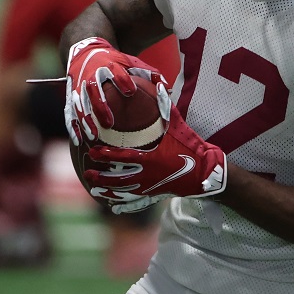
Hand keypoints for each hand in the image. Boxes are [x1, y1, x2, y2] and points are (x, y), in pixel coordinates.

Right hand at [64, 37, 165, 145]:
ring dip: (85, 120)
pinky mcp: (70, 96)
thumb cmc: (113, 60)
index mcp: (108, 65)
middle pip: (93, 90)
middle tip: (109, 122)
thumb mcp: (130, 61)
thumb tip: (165, 88)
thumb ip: (148, 73)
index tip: (130, 90)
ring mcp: (78, 86)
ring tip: (94, 135)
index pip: (114, 71)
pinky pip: (69, 112)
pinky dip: (73, 126)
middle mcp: (91, 75)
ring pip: (79, 104)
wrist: (86, 51)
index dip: (121, 80)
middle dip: (100, 106)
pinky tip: (79, 141)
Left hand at [84, 106, 226, 213]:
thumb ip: (166, 107)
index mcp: (150, 158)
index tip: (93, 152)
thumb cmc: (191, 147)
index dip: (106, 155)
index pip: (122, 157)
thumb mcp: (178, 125)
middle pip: (118, 178)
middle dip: (101, 177)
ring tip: (94, 189)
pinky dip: (125, 206)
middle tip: (87, 174)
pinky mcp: (156, 195)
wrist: (206, 172)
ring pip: (124, 192)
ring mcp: (151, 188)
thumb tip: (159, 85)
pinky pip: (137, 203)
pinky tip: (114, 207)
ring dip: (108, 191)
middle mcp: (147, 176)